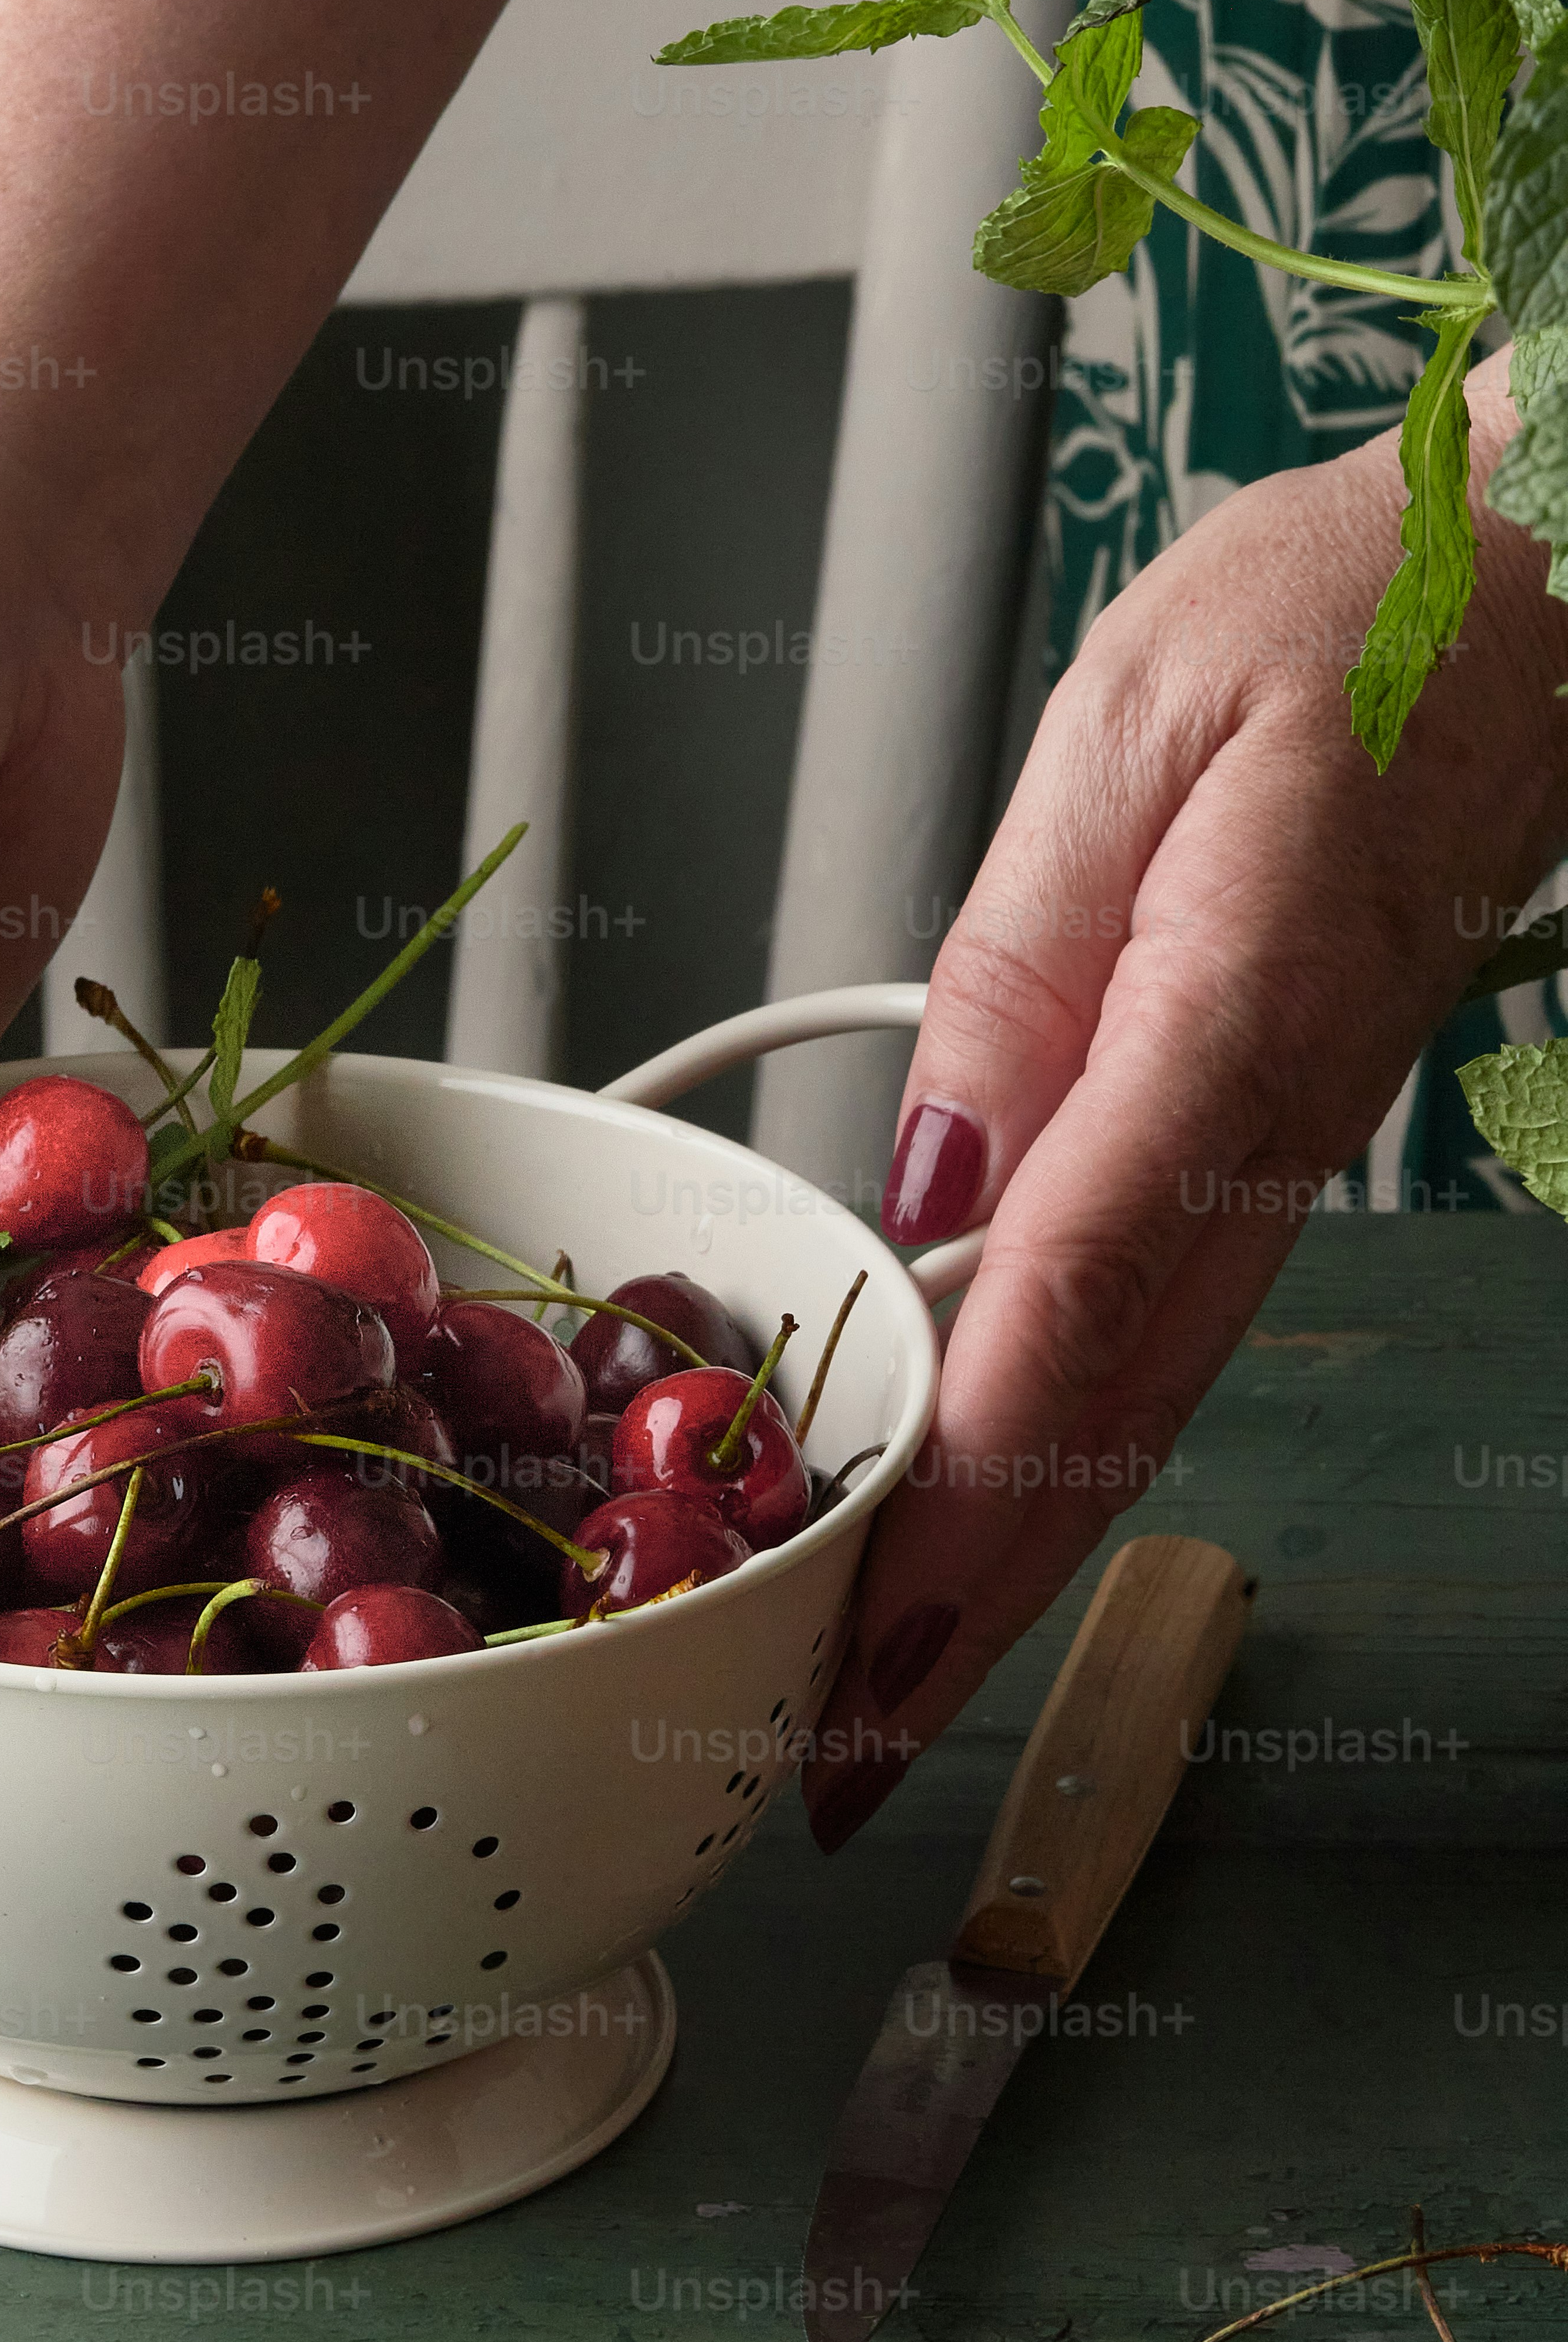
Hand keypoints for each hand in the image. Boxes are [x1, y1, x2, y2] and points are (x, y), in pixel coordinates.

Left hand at [804, 354, 1567, 1846]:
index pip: (1076, 1293)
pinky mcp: (1273, 1137)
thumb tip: (934, 1180)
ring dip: (1011, 1549)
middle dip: (973, 1597)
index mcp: (1230, 1013)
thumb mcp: (1132, 724)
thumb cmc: (1347, 617)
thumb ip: (1024, 960)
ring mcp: (1285, 1147)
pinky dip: (1061, 1434)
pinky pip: (1159, 1316)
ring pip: (1140, 1390)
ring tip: (881, 1680)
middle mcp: (1270, 1121)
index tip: (876, 1626)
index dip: (969, 1482)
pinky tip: (977, 1504)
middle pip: (1110, 1402)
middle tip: (843, 1749)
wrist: (1536, 592)